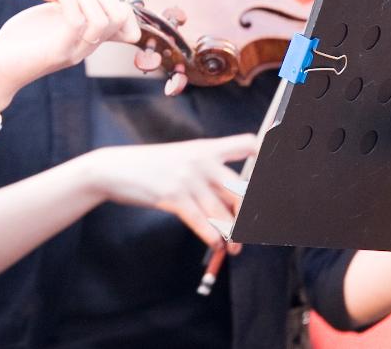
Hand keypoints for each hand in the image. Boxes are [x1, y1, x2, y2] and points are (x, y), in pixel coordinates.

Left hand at [0, 0, 152, 102]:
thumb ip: (82, 0)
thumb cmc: (26, 38)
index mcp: (92, 37)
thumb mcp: (58, 12)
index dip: (121, 1)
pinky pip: (76, 23)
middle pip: (120, 17)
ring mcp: (75, 50)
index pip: (130, 25)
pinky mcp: (57, 52)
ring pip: (103, 21)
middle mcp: (88, 45)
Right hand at [81, 133, 255, 252]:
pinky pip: (202, 222)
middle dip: (249, 216)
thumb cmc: (150, 167)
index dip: (266, 156)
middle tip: (251, 233)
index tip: (276, 177)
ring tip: (233, 248)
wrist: (114, 169)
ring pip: (222, 212)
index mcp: (205, 148)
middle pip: (241, 189)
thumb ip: (208, 175)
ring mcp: (187, 177)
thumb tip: (236, 202)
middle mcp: (201, 160)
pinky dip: (211, 238)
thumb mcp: (181, 160)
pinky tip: (215, 244)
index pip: (246, 143)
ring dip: (231, 235)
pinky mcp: (173, 195)